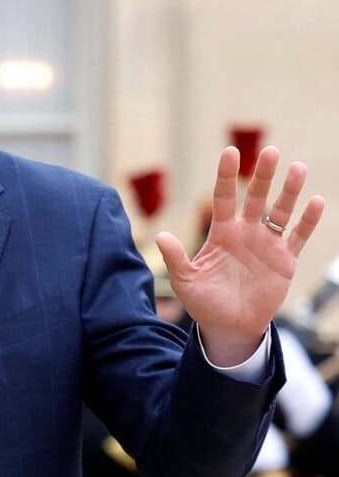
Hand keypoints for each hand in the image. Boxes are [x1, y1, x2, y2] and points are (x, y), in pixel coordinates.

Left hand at [155, 146, 325, 365]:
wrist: (229, 326)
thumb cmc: (203, 302)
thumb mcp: (185, 281)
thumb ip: (176, 258)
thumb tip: (160, 236)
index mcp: (221, 233)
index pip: (224, 197)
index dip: (227, 176)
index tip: (230, 152)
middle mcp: (245, 233)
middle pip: (255, 197)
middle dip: (263, 175)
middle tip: (270, 151)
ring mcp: (267, 244)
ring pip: (280, 212)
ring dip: (289, 191)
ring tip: (297, 168)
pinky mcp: (285, 260)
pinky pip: (298, 236)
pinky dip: (308, 220)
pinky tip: (316, 202)